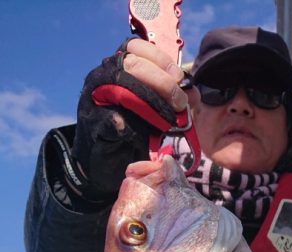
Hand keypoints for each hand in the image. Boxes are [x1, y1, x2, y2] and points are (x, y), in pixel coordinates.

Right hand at [71, 39, 190, 198]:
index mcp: (120, 67)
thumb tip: (193, 93)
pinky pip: (108, 117)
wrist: (106, 157)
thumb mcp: (157, 108)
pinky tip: (133, 128)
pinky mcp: (93, 122)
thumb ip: (173, 98)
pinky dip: (121, 122)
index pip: (137, 48)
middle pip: (132, 64)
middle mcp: (104, 76)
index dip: (161, 60)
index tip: (178, 77)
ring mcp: (95, 97)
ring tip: (165, 120)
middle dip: (162, 83)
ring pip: (120, 84)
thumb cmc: (134, 129)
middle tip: (178, 104)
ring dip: (149, 101)